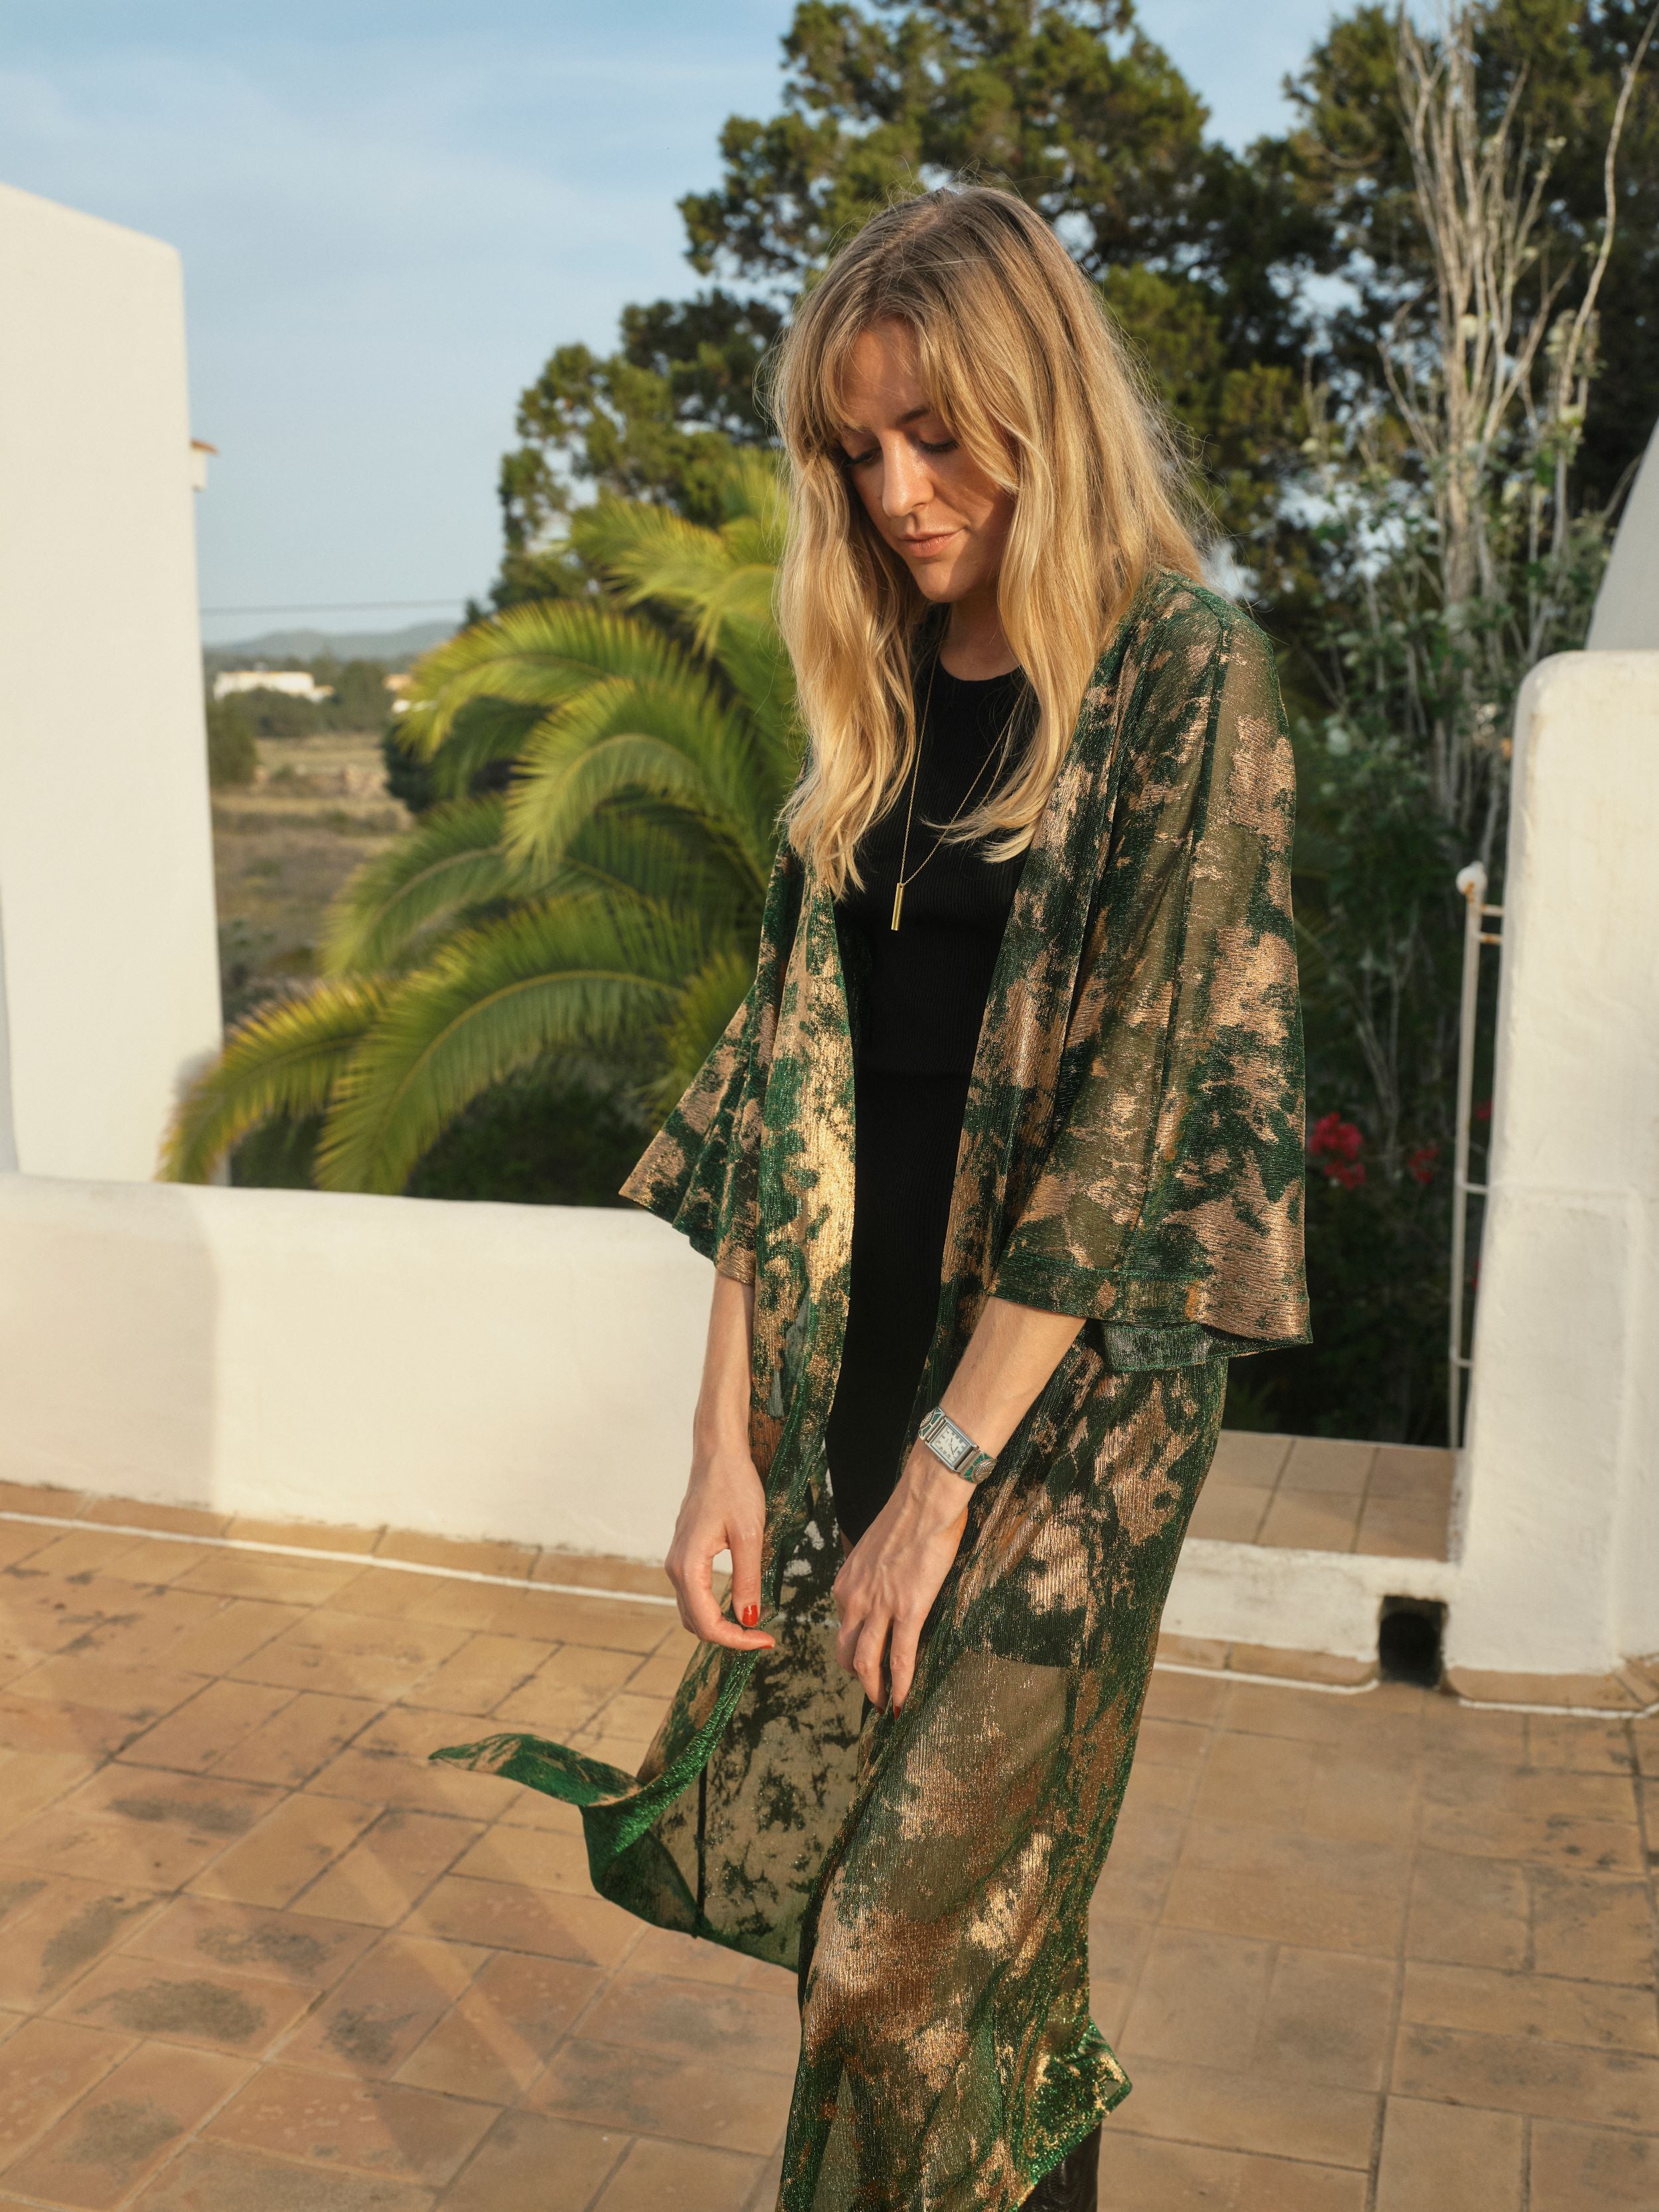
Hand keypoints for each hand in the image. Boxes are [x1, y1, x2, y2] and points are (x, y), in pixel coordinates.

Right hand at [664, 1441, 775, 1653]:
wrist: (718, 1455)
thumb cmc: (735, 1488)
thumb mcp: (750, 1535)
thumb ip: (747, 1580)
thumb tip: (748, 1620)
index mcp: (688, 1565)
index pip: (707, 1623)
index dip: (737, 1641)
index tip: (767, 1640)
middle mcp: (676, 1567)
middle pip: (695, 1623)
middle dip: (727, 1637)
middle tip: (763, 1637)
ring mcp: (678, 1560)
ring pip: (692, 1611)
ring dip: (719, 1625)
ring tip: (753, 1627)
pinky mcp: (685, 1554)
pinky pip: (693, 1594)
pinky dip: (712, 1609)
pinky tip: (738, 1605)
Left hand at [833, 1444, 969, 1712]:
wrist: (925, 1501)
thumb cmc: (908, 1518)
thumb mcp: (876, 1551)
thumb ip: (874, 1577)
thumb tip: (887, 1590)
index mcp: (846, 1584)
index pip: (843, 1628)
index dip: (854, 1650)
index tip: (867, 1664)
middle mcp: (854, 1599)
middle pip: (845, 1652)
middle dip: (858, 1678)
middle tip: (874, 1693)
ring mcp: (879, 1606)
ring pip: (866, 1663)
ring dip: (874, 1690)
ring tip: (884, 1707)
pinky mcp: (908, 1610)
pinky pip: (900, 1658)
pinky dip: (900, 1686)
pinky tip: (904, 1702)